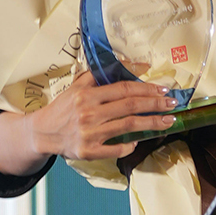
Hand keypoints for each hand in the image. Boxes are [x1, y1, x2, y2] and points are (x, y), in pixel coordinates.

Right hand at [0, 71, 181, 173]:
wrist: (42, 133)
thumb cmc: (63, 108)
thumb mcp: (77, 86)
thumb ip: (99, 74)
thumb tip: (130, 63)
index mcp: (87, 95)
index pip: (123, 89)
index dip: (146, 88)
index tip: (163, 89)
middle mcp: (89, 113)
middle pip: (130, 107)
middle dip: (155, 104)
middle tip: (173, 103)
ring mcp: (90, 134)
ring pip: (128, 127)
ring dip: (152, 123)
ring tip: (168, 121)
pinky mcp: (89, 152)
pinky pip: (116, 149)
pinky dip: (130, 145)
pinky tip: (139, 141)